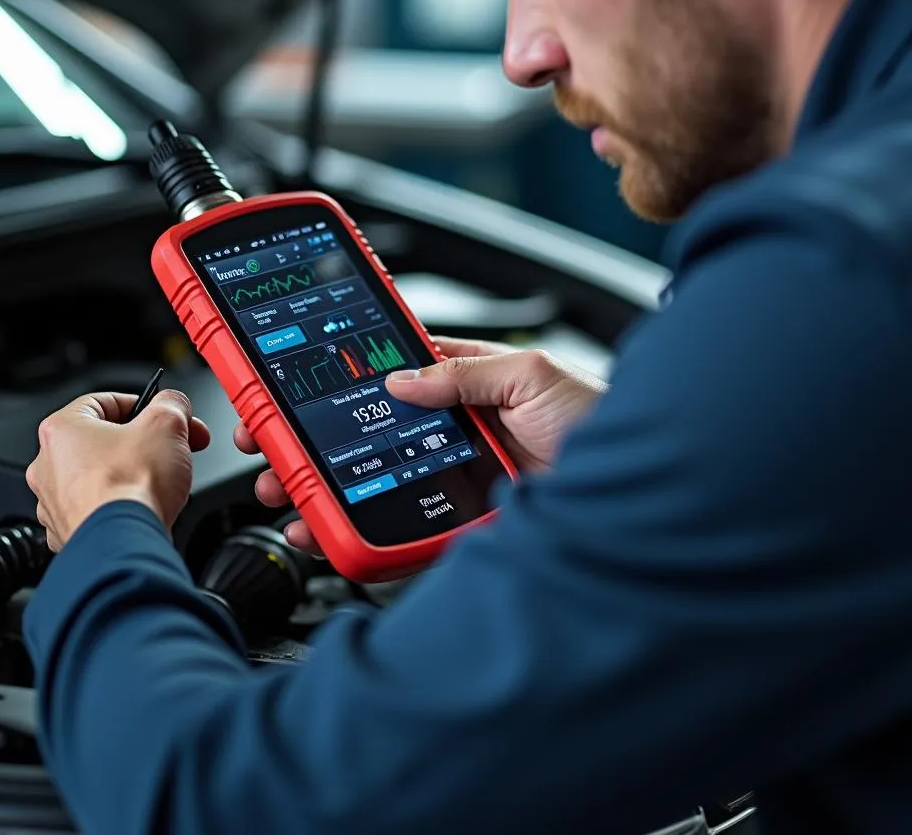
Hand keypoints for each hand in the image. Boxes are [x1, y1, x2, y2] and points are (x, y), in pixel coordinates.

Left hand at [26, 390, 210, 551]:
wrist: (125, 543)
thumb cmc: (132, 487)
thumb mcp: (167, 423)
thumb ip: (172, 403)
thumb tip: (174, 403)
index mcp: (62, 429)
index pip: (105, 402)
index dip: (144, 405)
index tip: (165, 415)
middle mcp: (48, 465)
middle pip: (104, 441)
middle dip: (144, 443)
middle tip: (172, 448)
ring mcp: (54, 503)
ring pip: (100, 477)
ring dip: (132, 474)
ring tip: (161, 481)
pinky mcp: (68, 532)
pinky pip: (97, 510)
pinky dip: (120, 507)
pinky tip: (143, 508)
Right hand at [233, 336, 607, 555]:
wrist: (638, 491)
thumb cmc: (600, 419)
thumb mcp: (532, 375)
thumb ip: (465, 375)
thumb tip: (400, 378)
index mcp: (467, 386)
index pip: (390, 376)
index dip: (341, 380)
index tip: (295, 385)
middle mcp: (451, 434)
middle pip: (366, 437)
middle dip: (313, 442)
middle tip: (272, 449)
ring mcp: (451, 480)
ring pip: (372, 486)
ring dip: (323, 491)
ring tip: (286, 495)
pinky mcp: (457, 524)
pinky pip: (399, 529)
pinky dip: (361, 536)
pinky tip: (328, 536)